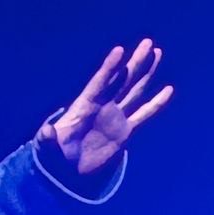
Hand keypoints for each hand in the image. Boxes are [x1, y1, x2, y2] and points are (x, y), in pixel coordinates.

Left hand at [39, 39, 172, 175]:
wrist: (66, 172)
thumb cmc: (53, 156)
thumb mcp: (47, 149)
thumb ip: (46, 140)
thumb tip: (45, 130)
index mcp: (83, 106)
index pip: (99, 83)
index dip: (109, 67)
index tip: (120, 50)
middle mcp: (102, 106)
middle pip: (122, 79)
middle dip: (135, 61)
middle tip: (148, 42)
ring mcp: (115, 117)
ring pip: (135, 90)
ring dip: (146, 72)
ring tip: (157, 53)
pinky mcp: (125, 132)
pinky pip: (144, 114)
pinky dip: (156, 103)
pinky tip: (168, 90)